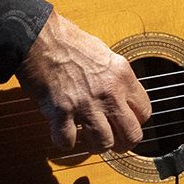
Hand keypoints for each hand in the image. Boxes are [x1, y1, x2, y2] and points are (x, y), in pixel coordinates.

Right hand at [17, 10, 150, 156]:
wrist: (39, 37)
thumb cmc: (67, 41)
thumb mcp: (104, 53)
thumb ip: (115, 78)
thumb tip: (120, 97)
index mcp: (122, 76)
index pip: (144, 112)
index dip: (134, 121)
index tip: (123, 122)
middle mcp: (109, 92)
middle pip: (132, 135)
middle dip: (122, 143)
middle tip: (111, 141)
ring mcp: (86, 104)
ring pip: (104, 144)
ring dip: (95, 146)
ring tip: (86, 138)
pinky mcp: (61, 112)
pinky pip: (68, 142)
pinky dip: (64, 141)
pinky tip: (62, 131)